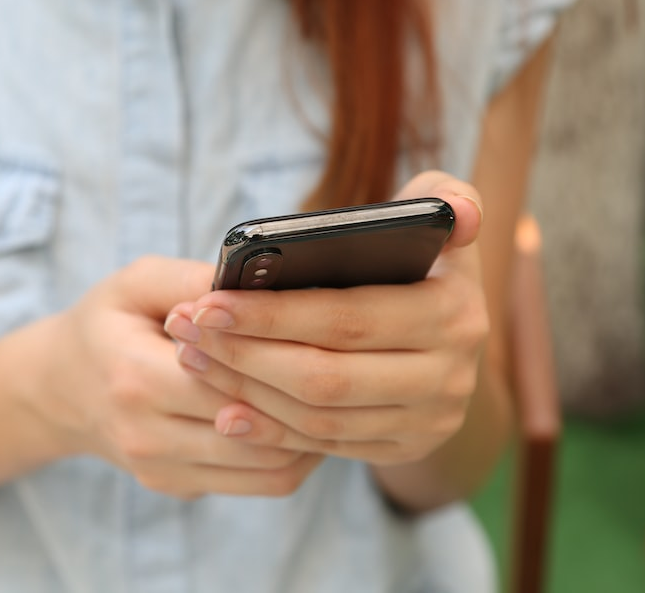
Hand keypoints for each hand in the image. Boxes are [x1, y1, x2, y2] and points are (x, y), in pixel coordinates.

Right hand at [22, 256, 322, 499]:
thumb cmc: (108, 324)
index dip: (282, 359)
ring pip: (269, 469)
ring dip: (312, 435)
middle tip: (351, 366)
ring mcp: (162, 471)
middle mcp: (146, 436)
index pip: (230, 380)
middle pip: (258, 430)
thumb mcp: (136, 282)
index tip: (326, 334)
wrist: (61, 388)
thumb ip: (193, 280)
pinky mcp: (179, 488)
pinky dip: (293, 454)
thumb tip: (260, 284)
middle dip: (309, 399)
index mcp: (134, 377)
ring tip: (337, 394)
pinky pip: (258, 483)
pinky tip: (309, 418)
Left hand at [163, 171, 487, 465]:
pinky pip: (325, 446)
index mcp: (454, 313)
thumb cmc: (422, 260)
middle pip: (325, 376)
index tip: (208, 302)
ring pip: (319, 416)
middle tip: (186, 329)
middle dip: (244, 354)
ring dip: (246, 391)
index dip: (272, 314)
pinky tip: (225, 409)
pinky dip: (271, 430)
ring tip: (194, 358)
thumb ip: (444, 195)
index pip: (347, 319)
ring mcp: (429, 421)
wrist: (449, 336)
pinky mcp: (404, 448)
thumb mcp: (438, 219)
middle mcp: (450, 377)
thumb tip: (459, 214)